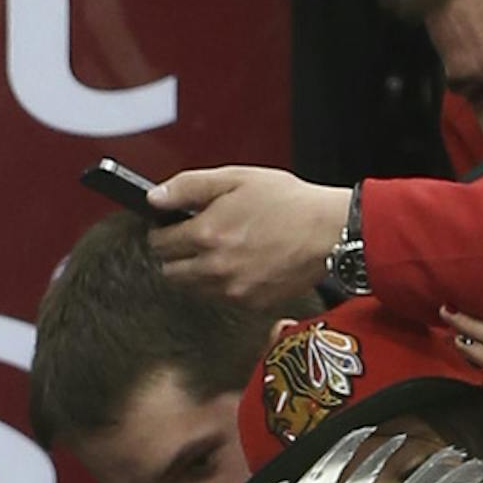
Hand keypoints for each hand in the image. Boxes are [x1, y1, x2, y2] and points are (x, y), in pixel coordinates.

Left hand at [148, 169, 351, 310]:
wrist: (328, 232)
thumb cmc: (289, 203)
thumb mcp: (235, 178)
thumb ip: (189, 187)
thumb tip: (154, 197)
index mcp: (206, 235)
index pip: (159, 244)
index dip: (162, 232)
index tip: (170, 228)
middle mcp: (215, 268)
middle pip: (170, 272)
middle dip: (175, 255)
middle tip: (193, 240)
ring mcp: (232, 291)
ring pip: (193, 289)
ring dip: (196, 273)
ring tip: (219, 251)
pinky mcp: (249, 304)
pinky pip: (221, 299)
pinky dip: (223, 285)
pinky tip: (240, 265)